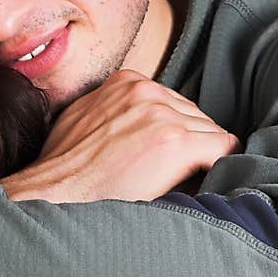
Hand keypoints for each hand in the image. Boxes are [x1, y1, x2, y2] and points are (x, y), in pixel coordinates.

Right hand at [1, 69, 241, 202]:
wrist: (53, 194)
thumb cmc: (62, 169)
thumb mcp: (83, 119)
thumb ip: (114, 111)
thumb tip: (136, 126)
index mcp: (127, 82)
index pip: (174, 104)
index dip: (174, 134)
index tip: (164, 158)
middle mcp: (147, 91)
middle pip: (196, 117)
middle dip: (190, 145)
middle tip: (170, 175)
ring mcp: (163, 115)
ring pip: (212, 134)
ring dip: (201, 159)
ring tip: (179, 182)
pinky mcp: (176, 143)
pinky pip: (224, 149)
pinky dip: (218, 167)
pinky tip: (202, 182)